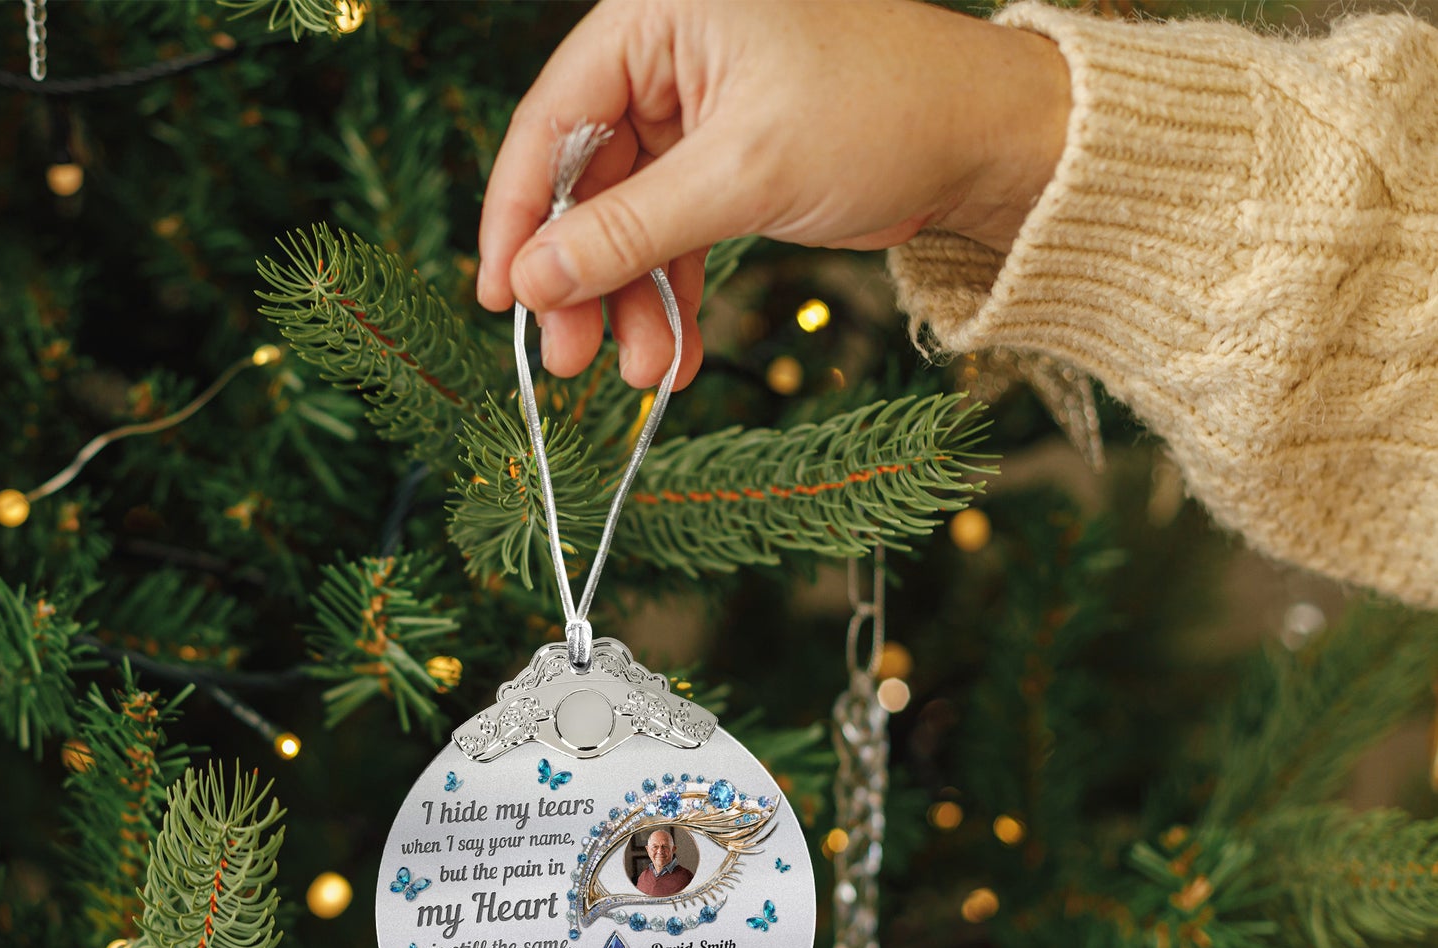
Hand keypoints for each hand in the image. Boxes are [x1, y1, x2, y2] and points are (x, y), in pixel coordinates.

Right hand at [476, 0, 1070, 388]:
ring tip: (642, 374)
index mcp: (657, 14)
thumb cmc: (879, 117)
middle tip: (569, 361)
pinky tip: (676, 354)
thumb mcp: (742, 174)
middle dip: (584, 279)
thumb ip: (632, 230)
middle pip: (589, 182)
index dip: (520, 217)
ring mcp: (696, 113)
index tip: (500, 298)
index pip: (553, 120)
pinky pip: (677, 235)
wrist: (983, 142)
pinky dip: (675, 296)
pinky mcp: (726, 162)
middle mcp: (667, 54)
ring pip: (633, 221)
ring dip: (634, 303)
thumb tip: (534, 280)